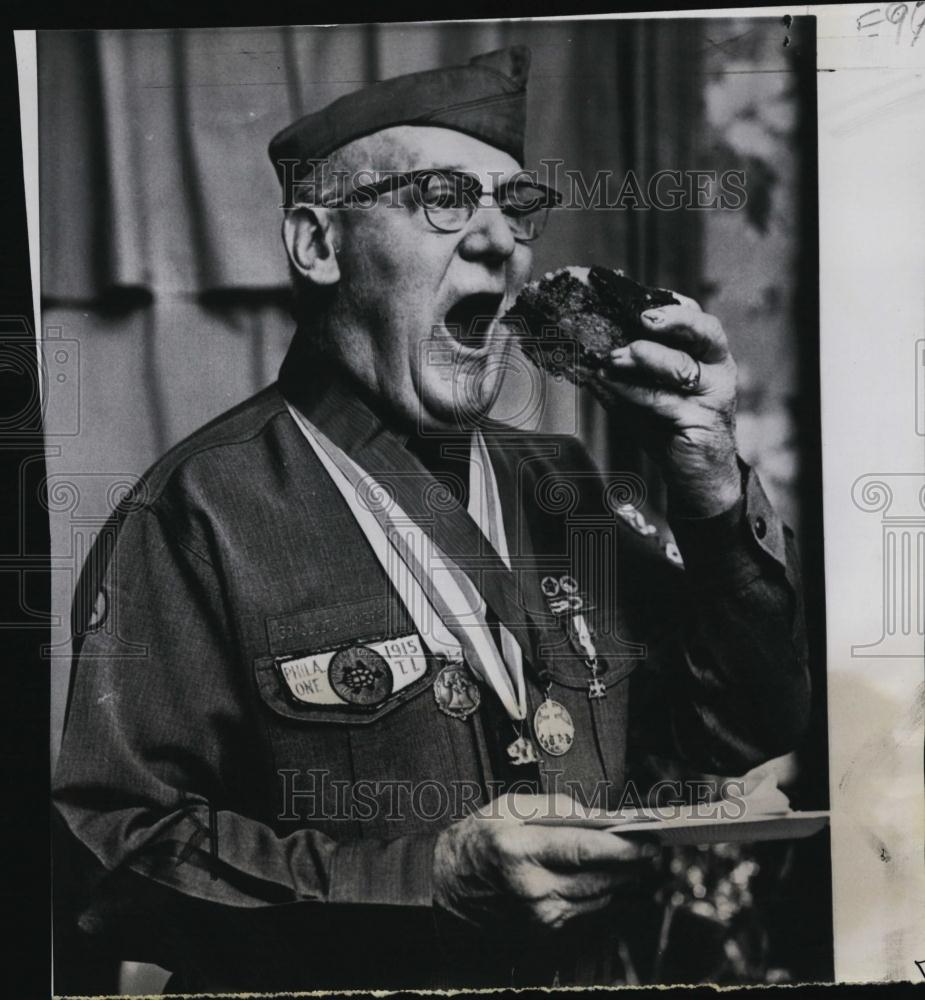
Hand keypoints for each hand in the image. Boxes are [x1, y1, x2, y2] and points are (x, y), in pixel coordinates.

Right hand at [432, 793, 656, 932]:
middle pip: (599, 879)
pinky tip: (608, 881)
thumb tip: (597, 816)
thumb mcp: (508, 807)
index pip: (583, 849)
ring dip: (622, 883)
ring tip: (636, 864)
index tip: (647, 841)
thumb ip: (555, 808)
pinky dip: (601, 896)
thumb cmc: (477, 840)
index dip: (621, 847)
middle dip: (631, 866)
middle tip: (653, 850)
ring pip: (598, 899)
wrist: (446, 886)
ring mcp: (537, 916)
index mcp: (518, 850)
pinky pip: (586, 913)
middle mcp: (530, 888)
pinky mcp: (542, 932)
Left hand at [589, 293, 740, 516]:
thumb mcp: (646, 392)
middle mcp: (719, 370)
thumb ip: (624, 371)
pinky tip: (609, 383)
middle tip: (641, 320)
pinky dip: (632, 391)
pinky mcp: (701, 423)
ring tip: (612, 358)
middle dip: (674, 321)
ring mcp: (714, 397)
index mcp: (709, 356)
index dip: (675, 307)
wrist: (696, 477)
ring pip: (681, 367)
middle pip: (707, 332)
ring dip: (643, 359)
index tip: (644, 304)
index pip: (699, 320)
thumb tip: (583, 352)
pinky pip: (663, 401)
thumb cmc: (672, 428)